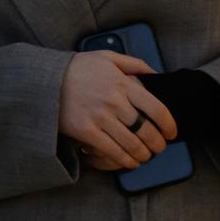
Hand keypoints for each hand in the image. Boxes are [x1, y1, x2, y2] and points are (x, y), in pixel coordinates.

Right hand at [59, 51, 176, 168]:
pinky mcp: (86, 132)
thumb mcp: (107, 57)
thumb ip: (134, 63)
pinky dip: (126, 160)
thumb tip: (155, 74)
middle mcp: (115, 102)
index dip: (169, 124)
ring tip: (147, 156)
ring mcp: (101, 118)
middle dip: (158, 143)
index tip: (172, 132)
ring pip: (132, 144)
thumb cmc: (79, 68)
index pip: (156, 108)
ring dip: (144, 154)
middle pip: (146, 130)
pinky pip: (112, 151)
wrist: (47, 80)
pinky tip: (131, 162)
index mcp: (123, 83)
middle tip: (160, 148)